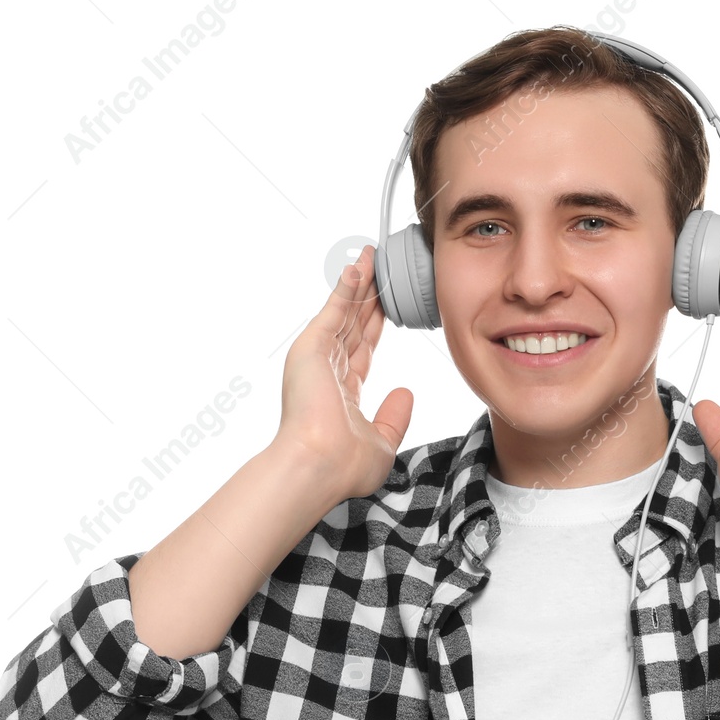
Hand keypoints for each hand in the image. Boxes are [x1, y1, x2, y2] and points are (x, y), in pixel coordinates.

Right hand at [270, 244, 413, 499]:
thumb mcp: (382, 441)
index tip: (389, 302)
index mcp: (341, 390)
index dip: (376, 322)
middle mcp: (328, 369)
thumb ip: (394, 416)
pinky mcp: (312, 347)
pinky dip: (346, 287)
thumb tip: (406, 392)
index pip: (363, 347)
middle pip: (354, 322)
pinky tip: (358, 267)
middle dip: (369, 294)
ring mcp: (318, 357)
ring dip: (360, 282)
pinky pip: (335, 310)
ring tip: (372, 254)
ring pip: (345, 310)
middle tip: (380, 266)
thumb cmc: (344, 465)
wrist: (319, 465)